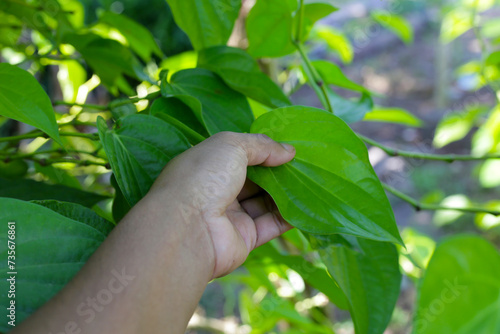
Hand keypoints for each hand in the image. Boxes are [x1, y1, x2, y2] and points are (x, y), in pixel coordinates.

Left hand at [149, 132, 295, 277]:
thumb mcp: (231, 146)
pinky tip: (308, 206)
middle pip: (254, 180)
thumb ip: (261, 145)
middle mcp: (217, 190)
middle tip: (305, 165)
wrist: (187, 229)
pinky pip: (271, 225)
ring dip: (287, 193)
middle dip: (278, 172)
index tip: (288, 149)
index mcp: (208, 166)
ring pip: (264, 202)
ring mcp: (230, 216)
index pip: (238, 155)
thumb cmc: (204, 177)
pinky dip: (289, 217)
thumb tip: (288, 151)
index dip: (262, 151)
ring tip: (312, 182)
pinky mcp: (244, 238)